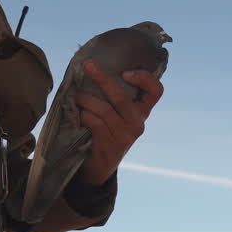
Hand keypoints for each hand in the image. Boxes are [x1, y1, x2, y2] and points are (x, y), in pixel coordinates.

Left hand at [74, 60, 164, 185]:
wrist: (99, 166)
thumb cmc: (106, 131)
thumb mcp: (117, 114)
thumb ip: (114, 97)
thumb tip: (94, 68)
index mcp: (142, 111)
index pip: (156, 91)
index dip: (144, 78)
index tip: (125, 72)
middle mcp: (138, 123)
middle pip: (122, 97)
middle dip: (102, 79)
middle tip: (87, 65)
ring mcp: (125, 135)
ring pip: (103, 109)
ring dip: (85, 100)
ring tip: (76, 97)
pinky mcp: (110, 144)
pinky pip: (94, 122)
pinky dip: (82, 115)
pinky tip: (77, 115)